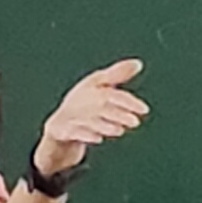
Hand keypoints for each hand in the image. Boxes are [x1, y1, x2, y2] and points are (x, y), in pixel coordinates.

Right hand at [31, 60, 147, 180]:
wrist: (57, 129)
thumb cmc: (81, 105)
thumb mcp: (98, 86)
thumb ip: (117, 74)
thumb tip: (138, 63)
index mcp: (89, 88)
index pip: (111, 93)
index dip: (128, 101)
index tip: (144, 109)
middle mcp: (78, 101)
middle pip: (100, 105)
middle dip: (118, 113)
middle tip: (135, 122)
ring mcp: (69, 116)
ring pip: (88, 120)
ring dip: (104, 125)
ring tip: (119, 130)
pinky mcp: (61, 130)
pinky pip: (72, 132)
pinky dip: (85, 135)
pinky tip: (98, 138)